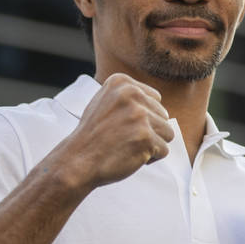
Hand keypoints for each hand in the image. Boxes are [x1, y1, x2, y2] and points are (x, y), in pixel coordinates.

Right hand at [55, 73, 174, 188]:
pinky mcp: (146, 137)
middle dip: (149, 131)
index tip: (121, 124)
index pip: (155, 99)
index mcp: (122, 82)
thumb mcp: (106, 102)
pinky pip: (164, 150)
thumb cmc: (93, 136)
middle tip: (122, 138)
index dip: (143, 117)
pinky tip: (129, 155)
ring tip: (127, 146)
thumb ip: (129, 97)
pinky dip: (150, 158)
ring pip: (167, 132)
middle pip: (164, 115)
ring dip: (151, 144)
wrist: (77, 161)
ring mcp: (139, 115)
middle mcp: (132, 94)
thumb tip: (158, 100)